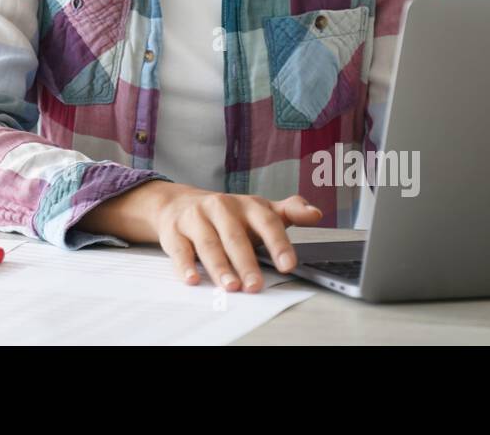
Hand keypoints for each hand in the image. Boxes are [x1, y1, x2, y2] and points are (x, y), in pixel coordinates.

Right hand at [153, 186, 323, 291]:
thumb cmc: (226, 214)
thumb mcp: (258, 210)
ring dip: (219, 267)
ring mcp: (195, 218)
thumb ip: (289, 212)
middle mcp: (220, 207)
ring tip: (231, 287)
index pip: (266, 222)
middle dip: (246, 262)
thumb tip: (316, 213)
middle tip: (256, 285)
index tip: (288, 264)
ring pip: (208, 243)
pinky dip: (185, 265)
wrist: (178, 203)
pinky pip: (180, 249)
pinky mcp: (174, 231)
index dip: (278, 243)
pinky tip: (193, 279)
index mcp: (246, 205)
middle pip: (235, 236)